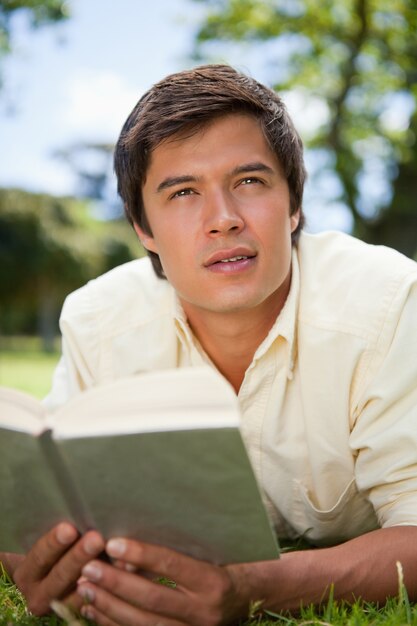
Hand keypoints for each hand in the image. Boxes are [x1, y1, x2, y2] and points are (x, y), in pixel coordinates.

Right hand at [12, 522, 104, 615]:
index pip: (39, 556)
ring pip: (77, 592)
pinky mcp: (76, 614)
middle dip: (78, 556)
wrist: (48, 582)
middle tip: (96, 538)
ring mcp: (57, 607)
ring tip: (113, 556)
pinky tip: (120, 572)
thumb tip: (84, 514)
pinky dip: (107, 588)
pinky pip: (92, 603)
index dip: (53, 542)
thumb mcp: (49, 546)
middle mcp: (37, 595)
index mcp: (27, 573)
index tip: (69, 528)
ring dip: (97, 573)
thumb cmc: (54, 552)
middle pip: (59, 575)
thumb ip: (61, 534)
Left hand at [77, 539, 247, 625]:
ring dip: (108, 606)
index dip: (142, 555)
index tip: (113, 543)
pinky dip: (113, 623)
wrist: (247, 598)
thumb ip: (176, 549)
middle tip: (89, 567)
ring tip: (85, 586)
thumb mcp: (208, 550)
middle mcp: (204, 611)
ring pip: (143, 623)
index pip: (173, 566)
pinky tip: (94, 608)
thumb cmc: (224, 562)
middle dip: (116, 584)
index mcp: (213, 581)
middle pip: (153, 599)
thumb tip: (129, 545)